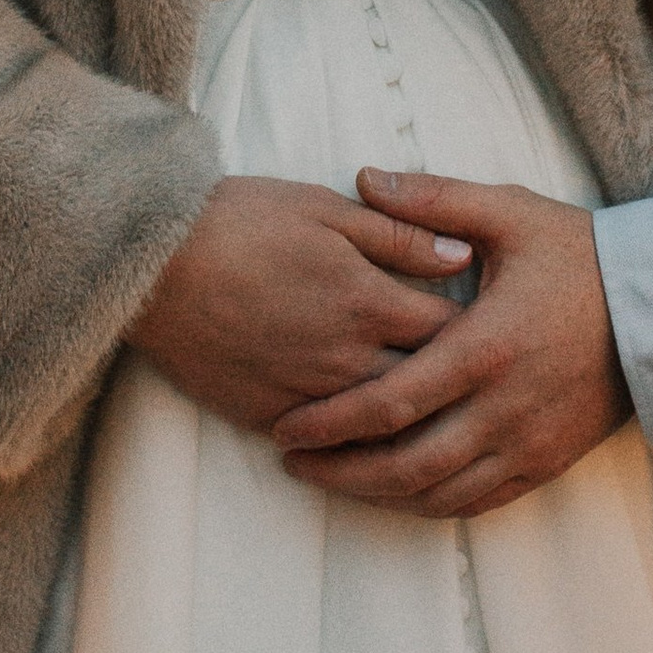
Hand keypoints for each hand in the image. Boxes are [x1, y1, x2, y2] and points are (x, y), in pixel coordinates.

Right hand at [126, 174, 474, 434]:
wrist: (152, 263)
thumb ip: (399, 234)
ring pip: (382, 427)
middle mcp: (346, 358)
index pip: (450, 330)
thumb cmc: (240, 220)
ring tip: (441, 420)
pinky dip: (357, 444)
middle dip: (458, 386)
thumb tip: (464, 255)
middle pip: (425, 387)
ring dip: (414, 425)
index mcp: (366, 300)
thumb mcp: (325, 208)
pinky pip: (329, 444)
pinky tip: (373, 441)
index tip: (499, 329)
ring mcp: (308, 395)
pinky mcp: (269, 416)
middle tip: (484, 383)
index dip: (481, 331)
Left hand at [266, 169, 629, 517]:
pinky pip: (477, 501)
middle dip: (341, 469)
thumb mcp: (508, 212)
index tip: (287, 425)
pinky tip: (397, 491)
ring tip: (331, 478)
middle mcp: (504, 407)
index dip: (333, 421)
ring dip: (379, 493)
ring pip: (439, 493)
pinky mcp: (546, 462)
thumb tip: (363, 177)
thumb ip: (432, 200)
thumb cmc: (580, 255)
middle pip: (406, 463)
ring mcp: (527, 443)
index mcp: (485, 346)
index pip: (393, 401)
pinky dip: (429, 503)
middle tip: (292, 461)